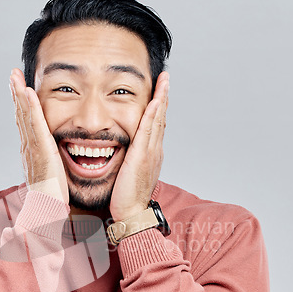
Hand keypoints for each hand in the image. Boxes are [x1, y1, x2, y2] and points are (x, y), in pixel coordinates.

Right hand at [9, 69, 68, 203]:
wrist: (46, 213)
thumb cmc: (50, 199)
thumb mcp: (49, 177)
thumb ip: (48, 166)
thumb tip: (49, 162)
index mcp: (31, 152)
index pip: (25, 124)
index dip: (21, 106)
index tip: (19, 88)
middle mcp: (28, 148)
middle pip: (21, 116)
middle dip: (16, 94)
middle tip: (13, 74)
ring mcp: (32, 149)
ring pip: (24, 117)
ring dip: (19, 95)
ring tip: (15, 76)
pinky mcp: (41, 152)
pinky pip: (35, 126)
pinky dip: (30, 108)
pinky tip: (28, 93)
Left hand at [109, 72, 168, 221]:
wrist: (132, 213)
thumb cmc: (128, 198)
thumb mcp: (131, 174)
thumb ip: (131, 161)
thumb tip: (127, 154)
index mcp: (151, 154)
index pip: (156, 125)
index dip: (158, 107)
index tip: (159, 91)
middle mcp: (154, 151)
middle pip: (161, 118)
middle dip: (163, 96)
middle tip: (165, 78)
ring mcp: (150, 153)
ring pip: (157, 121)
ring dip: (161, 99)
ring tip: (164, 80)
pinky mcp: (142, 157)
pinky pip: (148, 131)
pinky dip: (152, 115)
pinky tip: (154, 101)